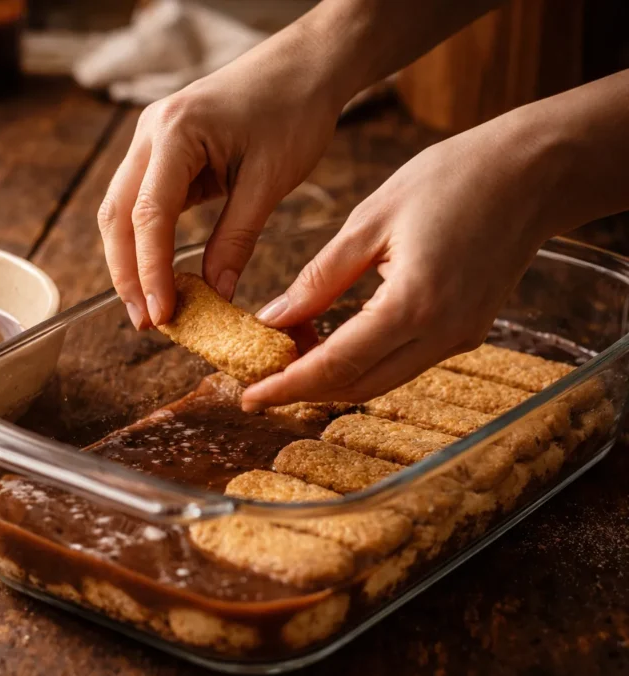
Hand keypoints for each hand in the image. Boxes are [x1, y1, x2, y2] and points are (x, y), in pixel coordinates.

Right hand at [97, 27, 350, 328]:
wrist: (306, 65)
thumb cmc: (294, 110)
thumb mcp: (270, 180)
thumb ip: (237, 238)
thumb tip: (215, 294)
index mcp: (175, 132)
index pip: (148, 216)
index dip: (151, 272)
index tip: (162, 316)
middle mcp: (150, 133)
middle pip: (118, 215)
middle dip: (126, 274)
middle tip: (145, 322)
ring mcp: (151, 140)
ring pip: (121, 210)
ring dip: (129, 260)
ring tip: (148, 307)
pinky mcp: (163, 151)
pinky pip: (141, 201)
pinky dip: (145, 240)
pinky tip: (159, 273)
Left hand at [242, 114, 556, 409]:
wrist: (532, 172)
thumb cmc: (451, 179)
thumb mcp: (370, 221)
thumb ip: (320, 278)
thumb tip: (274, 318)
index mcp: (413, 303)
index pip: (336, 365)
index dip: (287, 386)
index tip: (249, 397)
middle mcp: (441, 333)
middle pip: (357, 385)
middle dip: (304, 388)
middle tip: (258, 377)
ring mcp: (460, 338)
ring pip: (381, 380)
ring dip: (332, 375)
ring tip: (287, 350)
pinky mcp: (467, 332)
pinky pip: (404, 361)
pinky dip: (362, 359)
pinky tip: (330, 337)